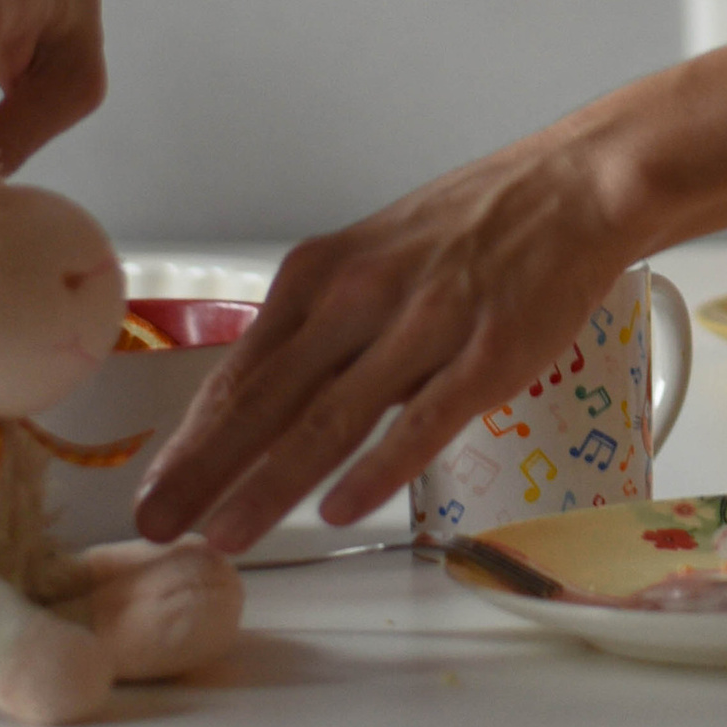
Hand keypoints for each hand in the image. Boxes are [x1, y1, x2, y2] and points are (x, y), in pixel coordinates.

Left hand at [129, 128, 634, 553]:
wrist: (571, 190)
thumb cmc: (471, 226)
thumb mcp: (372, 257)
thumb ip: (321, 327)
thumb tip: (265, 402)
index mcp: (323, 273)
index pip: (241, 370)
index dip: (192, 437)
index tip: (155, 489)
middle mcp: (360, 296)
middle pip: (267, 399)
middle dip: (204, 471)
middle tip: (157, 526)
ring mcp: (424, 325)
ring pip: (330, 418)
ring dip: (270, 484)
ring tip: (225, 536)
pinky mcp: (487, 352)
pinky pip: (422, 419)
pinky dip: (377, 468)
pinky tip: (340, 508)